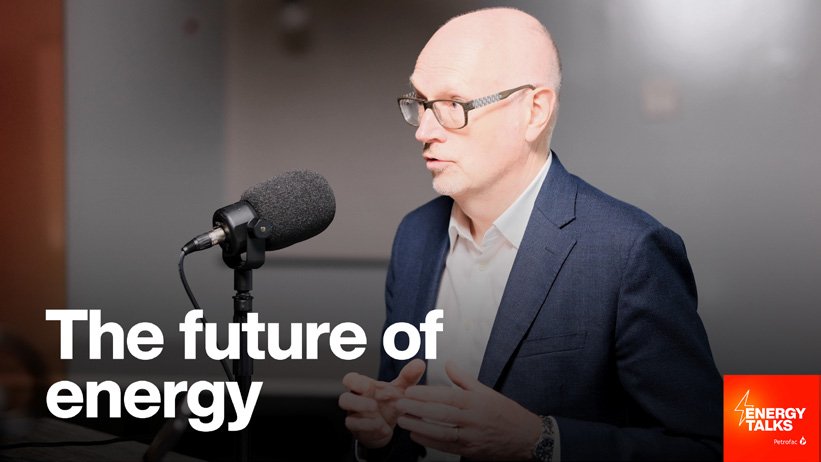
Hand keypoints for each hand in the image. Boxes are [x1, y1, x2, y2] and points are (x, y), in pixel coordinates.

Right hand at [339, 359, 425, 447]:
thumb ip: (408, 377)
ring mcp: (355, 417)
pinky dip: (370, 429)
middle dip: (357, 402)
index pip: (350, 380)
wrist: (388, 425)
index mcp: (364, 387)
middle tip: (374, 405)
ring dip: (364, 420)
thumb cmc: (389, 403)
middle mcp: (356, 401)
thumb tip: (419, 363)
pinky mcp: (358, 431)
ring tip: (379, 419)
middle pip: (344, 399)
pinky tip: (384, 429)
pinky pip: (357, 430)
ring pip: (348, 418)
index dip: (355, 382)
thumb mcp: (400, 390)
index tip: (368, 386)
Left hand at [395, 361, 541, 460]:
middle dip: (417, 409)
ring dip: (419, 427)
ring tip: (402, 420)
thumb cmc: (506, 413)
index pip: (447, 396)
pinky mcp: (470, 451)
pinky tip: (416, 435)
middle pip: (440, 414)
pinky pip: (447, 446)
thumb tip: (448, 363)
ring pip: (441, 432)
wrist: (527, 438)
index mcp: (476, 402)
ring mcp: (471, 437)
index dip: (426, 394)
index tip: (409, 391)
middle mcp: (473, 419)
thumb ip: (464, 379)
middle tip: (399, 404)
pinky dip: (430, 442)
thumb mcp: (487, 391)